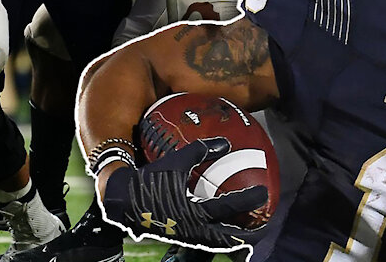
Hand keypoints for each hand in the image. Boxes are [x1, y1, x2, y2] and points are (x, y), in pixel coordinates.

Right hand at [100, 138, 267, 247]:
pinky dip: (215, 235)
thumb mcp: (174, 162)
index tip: (264, 192)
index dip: (249, 199)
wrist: (121, 200)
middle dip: (248, 233)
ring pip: (217, 242)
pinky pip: (204, 239)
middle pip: (230, 237)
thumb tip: (225, 143)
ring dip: (233, 236)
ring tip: (243, 231)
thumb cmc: (148, 180)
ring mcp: (187, 236)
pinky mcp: (179, 236)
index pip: (231, 207)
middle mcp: (194, 228)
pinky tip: (216, 227)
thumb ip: (199, 151)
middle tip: (262, 224)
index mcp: (195, 211)